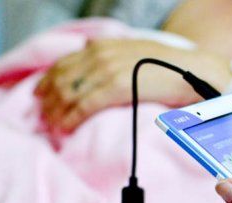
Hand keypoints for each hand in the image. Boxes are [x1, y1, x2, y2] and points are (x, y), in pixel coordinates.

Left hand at [35, 39, 231, 131]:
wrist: (190, 71)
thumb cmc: (166, 66)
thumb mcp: (133, 49)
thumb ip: (110, 51)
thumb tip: (88, 48)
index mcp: (102, 46)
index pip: (63, 63)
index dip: (48, 80)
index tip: (40, 95)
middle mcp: (99, 56)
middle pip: (62, 78)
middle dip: (49, 99)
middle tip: (45, 116)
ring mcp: (107, 71)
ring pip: (69, 93)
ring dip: (57, 111)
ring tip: (53, 125)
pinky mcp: (116, 88)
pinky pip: (84, 105)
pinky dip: (71, 117)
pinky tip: (66, 127)